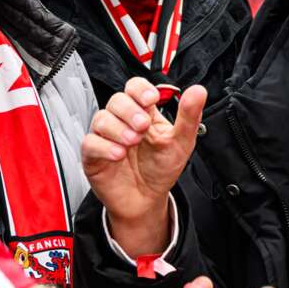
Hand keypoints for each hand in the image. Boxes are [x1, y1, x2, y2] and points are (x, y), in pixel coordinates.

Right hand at [82, 79, 206, 255]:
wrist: (147, 199)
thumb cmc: (160, 169)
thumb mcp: (181, 143)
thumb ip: (189, 117)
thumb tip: (198, 91)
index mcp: (144, 113)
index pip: (134, 87)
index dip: (140, 89)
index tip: (150, 99)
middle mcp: (122, 121)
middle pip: (117, 100)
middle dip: (130, 111)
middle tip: (143, 126)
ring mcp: (106, 137)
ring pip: (101, 118)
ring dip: (118, 128)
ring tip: (132, 141)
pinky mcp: (93, 155)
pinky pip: (90, 143)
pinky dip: (104, 147)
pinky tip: (118, 154)